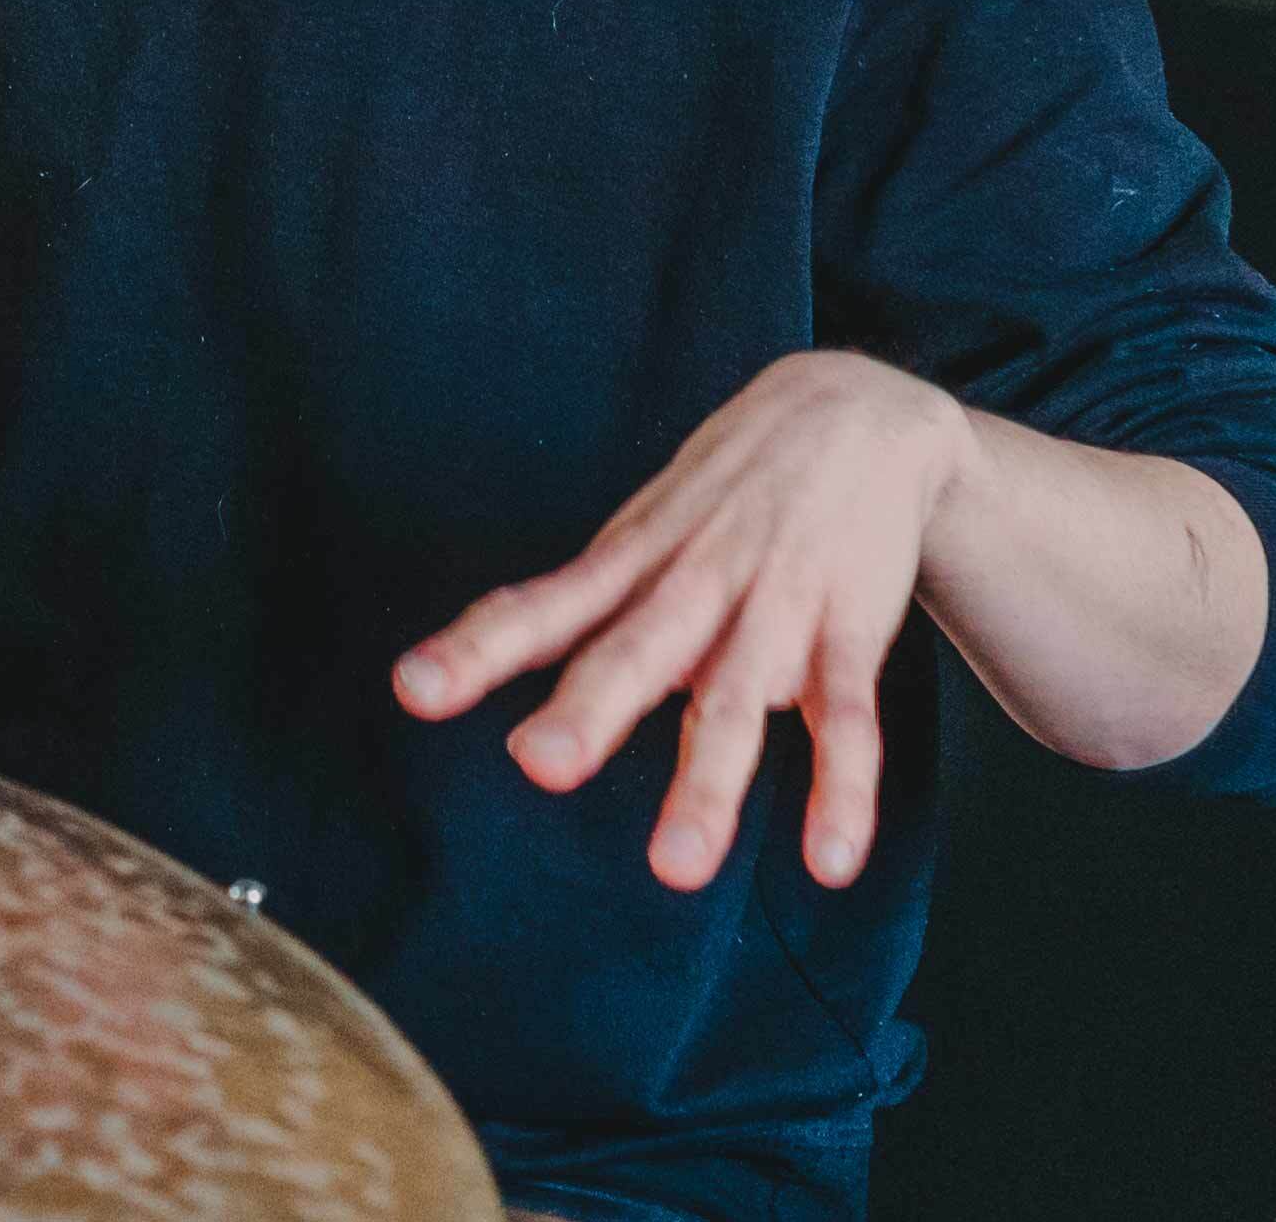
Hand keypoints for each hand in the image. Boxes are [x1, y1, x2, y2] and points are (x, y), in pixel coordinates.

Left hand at [390, 350, 976, 893]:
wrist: (862, 409)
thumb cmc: (732, 490)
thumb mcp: (649, 530)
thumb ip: (589, 609)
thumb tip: (504, 703)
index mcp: (635, 563)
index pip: (543, 607)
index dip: (477, 647)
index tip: (413, 689)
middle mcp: (696, 583)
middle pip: (635, 651)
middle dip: (590, 710)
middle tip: (541, 765)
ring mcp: (777, 605)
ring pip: (737, 699)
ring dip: (709, 783)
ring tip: (677, 867)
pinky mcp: (852, 630)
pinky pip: (848, 719)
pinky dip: (841, 789)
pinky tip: (829, 860)